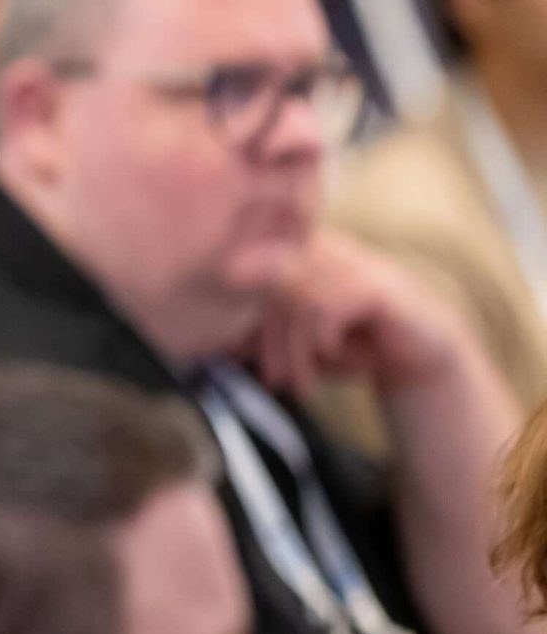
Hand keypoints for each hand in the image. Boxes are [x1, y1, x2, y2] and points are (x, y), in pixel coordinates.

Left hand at [248, 231, 471, 397]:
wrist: (415, 355)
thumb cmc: (348, 344)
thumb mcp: (296, 346)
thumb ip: (258, 340)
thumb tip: (217, 345)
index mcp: (293, 256)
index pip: (246, 277)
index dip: (237, 320)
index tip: (235, 356)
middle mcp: (318, 251)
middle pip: (268, 288)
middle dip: (267, 342)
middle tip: (272, 380)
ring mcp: (347, 263)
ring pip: (295, 301)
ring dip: (294, 350)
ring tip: (299, 382)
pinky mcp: (374, 286)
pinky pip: (328, 307)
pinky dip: (321, 337)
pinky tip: (329, 352)